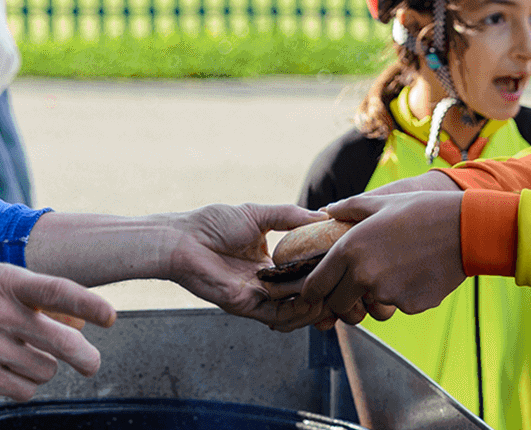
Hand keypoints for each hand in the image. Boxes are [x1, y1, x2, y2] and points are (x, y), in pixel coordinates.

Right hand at [0, 262, 114, 399]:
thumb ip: (32, 294)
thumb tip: (78, 321)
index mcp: (4, 281)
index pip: (57, 291)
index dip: (89, 305)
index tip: (110, 317)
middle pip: (61, 342)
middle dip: (85, 357)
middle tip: (90, 363)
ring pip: (45, 370)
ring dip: (44, 368)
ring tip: (27, 357)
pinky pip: (23, 390)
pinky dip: (25, 385)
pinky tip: (12, 372)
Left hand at [163, 203, 333, 331]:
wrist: (182, 239)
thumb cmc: (213, 223)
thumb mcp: (259, 214)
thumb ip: (290, 216)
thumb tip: (323, 214)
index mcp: (271, 262)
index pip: (305, 272)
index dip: (325, 272)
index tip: (346, 266)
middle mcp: (267, 282)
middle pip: (304, 294)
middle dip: (326, 294)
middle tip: (348, 289)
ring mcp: (258, 296)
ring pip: (296, 310)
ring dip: (316, 305)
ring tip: (333, 295)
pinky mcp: (247, 305)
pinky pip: (278, 315)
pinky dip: (297, 312)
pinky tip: (312, 302)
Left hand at [301, 191, 465, 324]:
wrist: (465, 228)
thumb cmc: (422, 210)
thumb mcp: (381, 203)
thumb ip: (349, 209)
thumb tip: (327, 211)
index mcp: (350, 250)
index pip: (316, 286)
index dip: (312, 293)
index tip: (316, 294)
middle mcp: (364, 275)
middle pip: (337, 305)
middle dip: (341, 302)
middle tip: (351, 292)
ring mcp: (388, 293)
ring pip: (370, 308)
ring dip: (374, 300)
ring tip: (392, 275)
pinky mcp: (411, 306)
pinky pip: (398, 306)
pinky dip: (403, 296)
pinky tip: (417, 273)